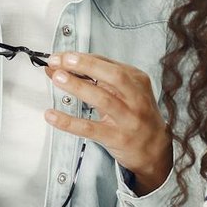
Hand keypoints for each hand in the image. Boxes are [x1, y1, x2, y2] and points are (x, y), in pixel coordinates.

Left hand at [42, 52, 171, 192]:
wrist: (154, 150)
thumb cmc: (137, 116)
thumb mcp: (125, 93)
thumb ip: (98, 79)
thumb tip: (62, 68)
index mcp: (137, 81)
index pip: (109, 64)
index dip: (83, 58)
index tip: (62, 56)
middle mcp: (135, 98)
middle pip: (113, 76)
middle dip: (86, 65)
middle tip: (62, 60)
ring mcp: (128, 119)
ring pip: (102, 99)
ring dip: (78, 86)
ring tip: (57, 78)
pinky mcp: (117, 138)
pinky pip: (90, 128)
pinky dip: (69, 121)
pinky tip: (52, 115)